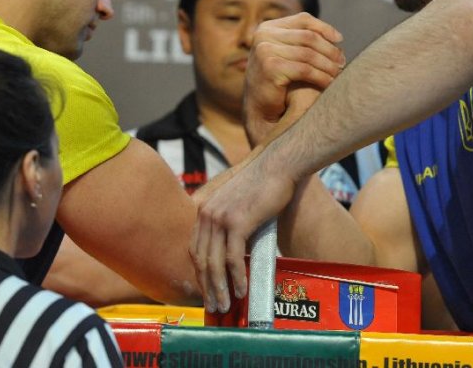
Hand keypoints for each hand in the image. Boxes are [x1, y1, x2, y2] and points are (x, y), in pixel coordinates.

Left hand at [189, 150, 295, 313]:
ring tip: (226, 305)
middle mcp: (206, 213)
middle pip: (201, 259)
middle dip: (207, 287)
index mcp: (202, 208)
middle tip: (215, 307)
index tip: (207, 290)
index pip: (194, 249)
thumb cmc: (262, 184)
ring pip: (215, 263)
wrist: (278, 166)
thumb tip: (232, 250)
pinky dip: (237, 278)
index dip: (200, 273)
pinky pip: (233, 258)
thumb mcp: (236, 201)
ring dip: (220, 288)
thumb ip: (228, 220)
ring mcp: (220, 217)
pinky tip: (242, 290)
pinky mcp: (237, 222)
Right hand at [244, 13, 344, 144]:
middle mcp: (263, 35)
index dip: (324, 28)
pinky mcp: (270, 67)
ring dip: (328, 65)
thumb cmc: (277, 81)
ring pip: (308, 54)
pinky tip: (330, 83)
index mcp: (267, 28)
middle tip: (342, 62)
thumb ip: (303, 43)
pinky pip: (305, 70)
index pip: (303, 20)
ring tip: (339, 73)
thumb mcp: (287, 55)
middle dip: (329, 50)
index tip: (340, 40)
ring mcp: (265, 50)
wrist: (258, 108)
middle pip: (308, 37)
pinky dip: (321, 77)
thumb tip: (337, 38)